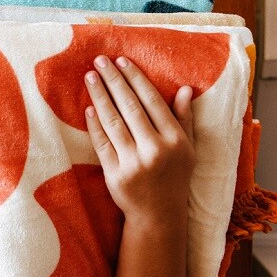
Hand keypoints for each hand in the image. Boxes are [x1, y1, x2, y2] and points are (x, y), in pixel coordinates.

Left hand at [83, 55, 196, 221]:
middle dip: (113, 80)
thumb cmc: (175, 177)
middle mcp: (154, 149)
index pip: (152, 101)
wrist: (158, 215)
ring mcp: (133, 163)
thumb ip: (184, 118)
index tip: (122, 61)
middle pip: (129, 107)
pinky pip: (102, 143)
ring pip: (113, 122)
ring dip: (100, 96)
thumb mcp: (187, 148)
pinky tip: (89, 107)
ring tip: (90, 77)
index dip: (135, 79)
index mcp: (174, 139)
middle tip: (100, 61)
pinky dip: (95, 124)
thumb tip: (185, 88)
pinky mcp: (115, 175)